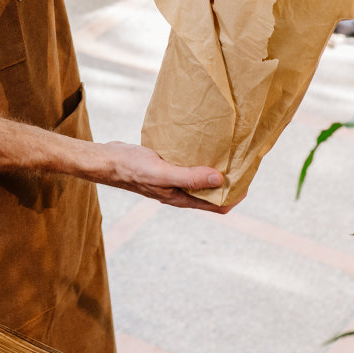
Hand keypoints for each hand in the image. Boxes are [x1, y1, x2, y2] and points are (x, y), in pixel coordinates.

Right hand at [89, 141, 232, 213]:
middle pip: (212, 193)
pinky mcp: (166, 168)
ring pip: (201, 180)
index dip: (234, 196)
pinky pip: (189, 167)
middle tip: (242, 162)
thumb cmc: (131, 167)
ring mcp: (173, 181)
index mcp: (181, 198)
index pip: (217, 206)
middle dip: (229, 182)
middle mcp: (179, 192)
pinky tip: (203, 146)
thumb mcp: (162, 172)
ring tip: (228, 152)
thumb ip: (189, 177)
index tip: (247, 179)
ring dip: (215, 170)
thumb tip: (219, 179)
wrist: (106, 161)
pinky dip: (200, 160)